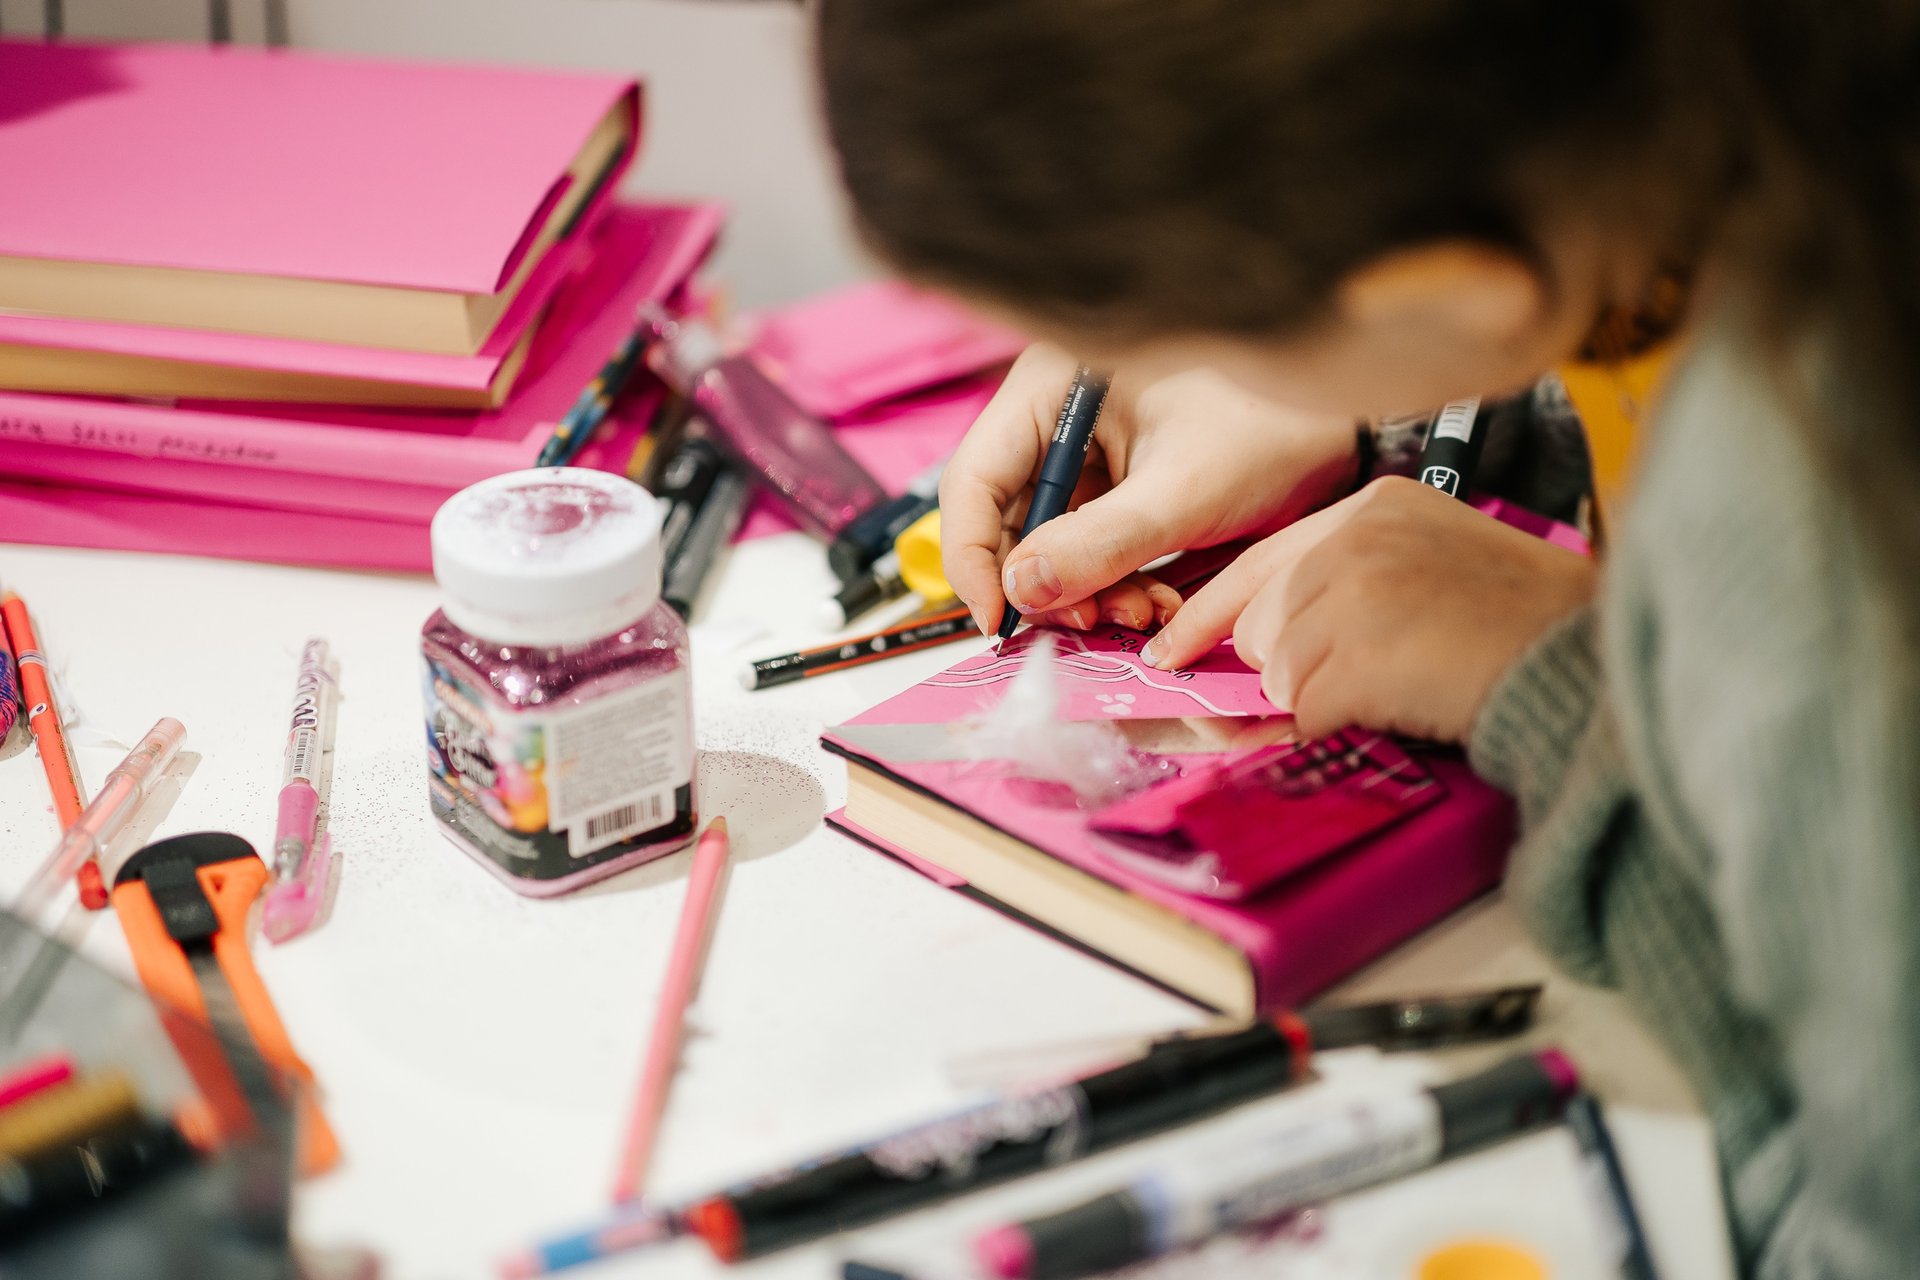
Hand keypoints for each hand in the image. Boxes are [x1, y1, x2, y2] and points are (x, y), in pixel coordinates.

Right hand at [941, 344, 1361, 634]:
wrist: (1343, 432)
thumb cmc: (1271, 431)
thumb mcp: (1182, 494)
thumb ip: (1098, 545)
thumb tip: (1020, 592)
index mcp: (1052, 386)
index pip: (972, 480)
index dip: (973, 559)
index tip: (999, 623)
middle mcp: (1054, 415)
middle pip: (1003, 520)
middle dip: (1046, 585)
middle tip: (1092, 625)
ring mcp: (1082, 453)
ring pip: (1045, 544)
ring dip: (1085, 594)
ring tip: (1145, 614)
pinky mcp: (1112, 486)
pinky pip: (1085, 549)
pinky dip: (1113, 585)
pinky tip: (1159, 601)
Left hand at [1145, 478, 1595, 742]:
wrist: (1584, 661)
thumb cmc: (1520, 621)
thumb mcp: (1433, 557)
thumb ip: (1348, 579)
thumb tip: (1261, 641)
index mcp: (1371, 507)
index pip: (1258, 563)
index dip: (1209, 613)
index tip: (1170, 650)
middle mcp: (1354, 538)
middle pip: (1258, 625)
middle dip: (1290, 667)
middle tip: (1368, 672)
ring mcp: (1355, 594)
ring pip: (1278, 674)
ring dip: (1325, 697)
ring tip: (1402, 680)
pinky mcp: (1361, 656)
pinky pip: (1308, 712)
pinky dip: (1343, 725)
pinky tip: (1401, 703)